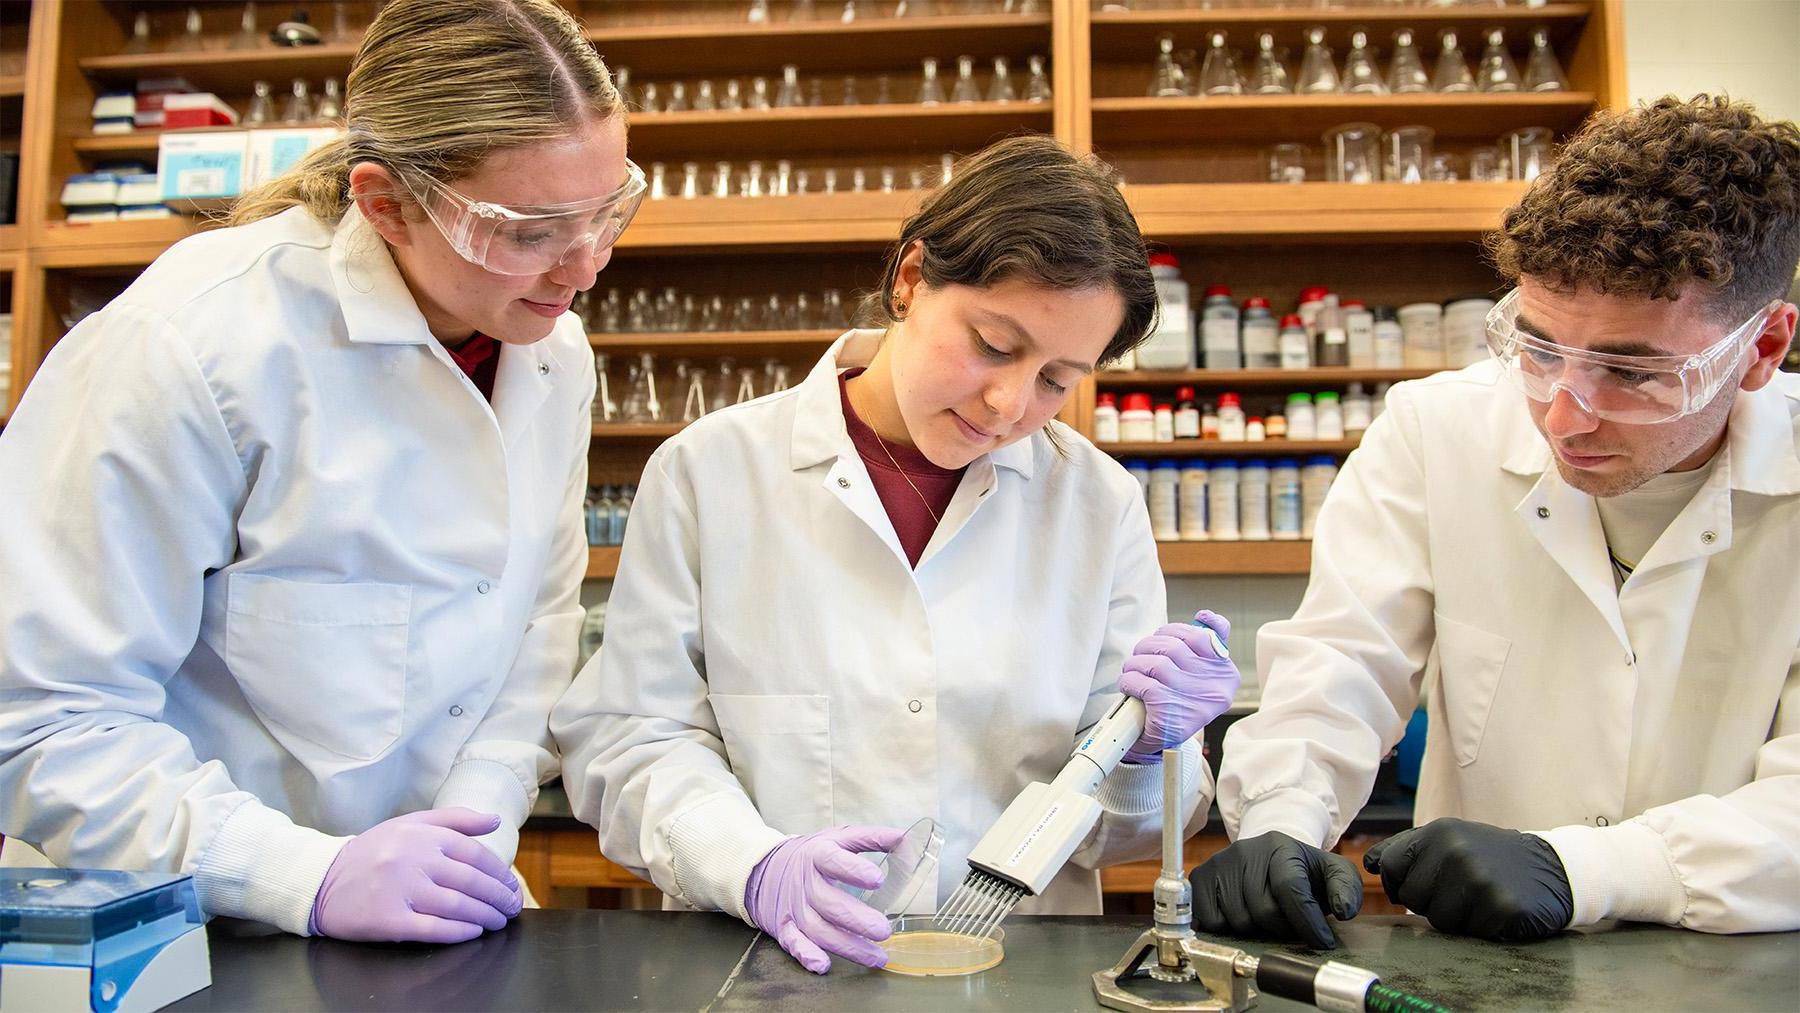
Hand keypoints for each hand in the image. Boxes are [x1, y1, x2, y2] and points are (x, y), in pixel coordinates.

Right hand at [309, 808, 523, 943]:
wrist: (320, 881)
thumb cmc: (371, 853)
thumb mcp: (410, 824)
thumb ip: (455, 820)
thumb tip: (495, 820)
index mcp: (421, 836)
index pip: (475, 854)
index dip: (500, 872)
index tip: (512, 885)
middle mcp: (412, 860)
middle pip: (471, 881)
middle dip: (499, 897)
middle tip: (511, 908)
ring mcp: (400, 890)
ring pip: (457, 906)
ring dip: (486, 916)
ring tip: (498, 922)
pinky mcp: (388, 920)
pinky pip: (433, 929)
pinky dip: (459, 932)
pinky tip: (473, 933)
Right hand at [744, 825, 905, 974]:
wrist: (766, 869)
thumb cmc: (814, 855)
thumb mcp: (839, 838)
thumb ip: (872, 838)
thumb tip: (906, 838)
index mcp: (819, 855)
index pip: (834, 861)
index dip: (854, 870)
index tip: (878, 879)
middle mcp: (805, 883)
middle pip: (829, 903)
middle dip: (857, 920)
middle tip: (884, 930)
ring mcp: (795, 908)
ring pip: (818, 930)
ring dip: (847, 946)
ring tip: (877, 956)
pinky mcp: (786, 928)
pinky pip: (794, 944)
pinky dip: (806, 955)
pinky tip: (823, 965)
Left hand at [1120, 610, 1239, 763]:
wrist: (1164, 745)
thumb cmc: (1181, 702)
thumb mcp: (1202, 675)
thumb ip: (1207, 646)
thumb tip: (1206, 616)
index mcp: (1225, 674)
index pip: (1206, 636)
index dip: (1178, 630)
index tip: (1165, 634)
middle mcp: (1214, 687)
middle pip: (1173, 646)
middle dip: (1149, 646)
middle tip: (1140, 655)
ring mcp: (1192, 700)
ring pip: (1155, 663)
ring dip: (1136, 664)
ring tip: (1133, 672)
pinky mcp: (1170, 713)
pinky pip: (1142, 683)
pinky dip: (1130, 681)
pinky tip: (1130, 686)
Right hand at [1190, 831, 1362, 948]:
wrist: (1267, 855)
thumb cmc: (1302, 870)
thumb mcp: (1333, 873)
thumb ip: (1347, 889)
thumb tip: (1342, 911)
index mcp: (1280, 847)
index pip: (1290, 889)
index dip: (1308, 922)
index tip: (1322, 942)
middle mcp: (1246, 850)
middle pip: (1263, 910)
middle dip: (1281, 928)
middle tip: (1289, 924)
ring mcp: (1220, 863)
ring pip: (1237, 919)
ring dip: (1256, 930)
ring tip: (1266, 918)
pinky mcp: (1201, 877)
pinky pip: (1211, 920)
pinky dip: (1227, 929)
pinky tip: (1242, 916)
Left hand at [1363, 818, 1572, 941]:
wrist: (1554, 867)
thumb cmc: (1492, 856)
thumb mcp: (1450, 837)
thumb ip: (1407, 848)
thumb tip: (1369, 863)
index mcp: (1438, 832)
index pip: (1390, 867)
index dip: (1400, 883)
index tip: (1424, 883)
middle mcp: (1455, 851)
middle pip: (1412, 898)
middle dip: (1432, 901)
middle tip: (1463, 890)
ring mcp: (1478, 879)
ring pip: (1438, 919)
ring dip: (1458, 917)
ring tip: (1481, 898)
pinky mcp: (1500, 907)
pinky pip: (1470, 932)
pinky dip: (1482, 927)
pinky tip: (1498, 909)